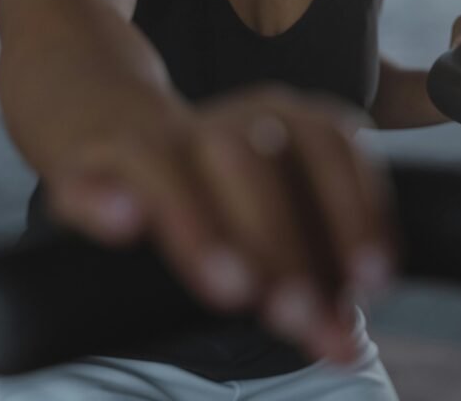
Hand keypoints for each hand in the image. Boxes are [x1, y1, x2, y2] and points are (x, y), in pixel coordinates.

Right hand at [44, 84, 398, 365]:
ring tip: (231, 288)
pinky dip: (104, 201)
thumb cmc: (218, 184)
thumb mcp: (280, 212)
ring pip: (176, 166)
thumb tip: (348, 342)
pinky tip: (124, 224)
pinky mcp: (87, 165)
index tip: (372, 277)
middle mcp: (222, 120)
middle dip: (284, 241)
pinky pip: (89, 179)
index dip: (357, 208)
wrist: (115, 125)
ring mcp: (152, 140)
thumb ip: (315, 271)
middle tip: (300, 315)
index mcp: (280, 118)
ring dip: (205, 228)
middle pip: (256, 159)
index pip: (330, 143)